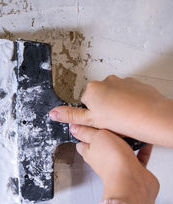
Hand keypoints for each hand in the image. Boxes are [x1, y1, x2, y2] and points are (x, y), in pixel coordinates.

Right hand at [49, 75, 172, 147]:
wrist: (151, 117)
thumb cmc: (122, 120)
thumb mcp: (91, 121)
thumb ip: (70, 116)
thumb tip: (52, 113)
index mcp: (91, 89)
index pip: (85, 103)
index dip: (92, 115)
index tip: (99, 121)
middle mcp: (105, 81)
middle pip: (99, 98)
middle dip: (103, 108)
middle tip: (110, 122)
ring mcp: (122, 81)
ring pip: (114, 96)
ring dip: (116, 105)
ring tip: (123, 119)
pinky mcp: (136, 84)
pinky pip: (128, 93)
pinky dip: (129, 102)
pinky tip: (133, 113)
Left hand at [70, 124, 158, 203]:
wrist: (132, 182)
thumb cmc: (112, 161)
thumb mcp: (96, 138)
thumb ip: (86, 132)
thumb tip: (74, 128)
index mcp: (90, 153)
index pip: (82, 143)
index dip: (84, 134)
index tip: (88, 124)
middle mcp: (103, 160)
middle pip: (103, 146)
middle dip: (107, 136)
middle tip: (112, 123)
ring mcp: (119, 165)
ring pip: (121, 150)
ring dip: (126, 141)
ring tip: (129, 129)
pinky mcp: (134, 169)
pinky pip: (138, 156)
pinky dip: (142, 149)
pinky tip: (145, 141)